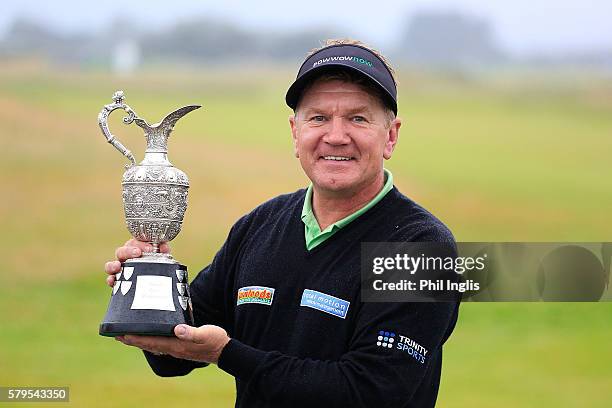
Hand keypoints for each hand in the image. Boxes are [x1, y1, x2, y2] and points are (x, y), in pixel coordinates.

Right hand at [104, 238, 170, 286]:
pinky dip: (110, 279)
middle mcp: (126, 258)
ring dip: (112, 264)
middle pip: (121, 251)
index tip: (149, 248)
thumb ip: (163, 250)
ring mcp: (120, 270)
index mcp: (136, 249)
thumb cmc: (158, 265)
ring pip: (111, 265)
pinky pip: (110, 280)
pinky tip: (112, 280)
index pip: (134, 242)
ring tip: (117, 266)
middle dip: (128, 251)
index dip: (140, 244)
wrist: (158, 282)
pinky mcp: (118, 282)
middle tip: (138, 253)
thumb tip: (164, 247)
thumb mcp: (162, 256)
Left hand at [116, 324, 230, 363]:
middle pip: (148, 344)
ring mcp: (176, 349)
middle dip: (133, 340)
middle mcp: (173, 348)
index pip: (151, 341)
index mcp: (177, 344)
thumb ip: (192, 332)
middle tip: (117, 335)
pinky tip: (151, 338)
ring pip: (153, 345)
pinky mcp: (180, 347)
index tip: (122, 335)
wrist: (224, 351)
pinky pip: (160, 344)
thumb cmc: (215, 341)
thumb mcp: (206, 333)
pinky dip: (151, 341)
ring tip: (129, 337)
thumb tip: (177, 329)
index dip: (136, 338)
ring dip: (140, 341)